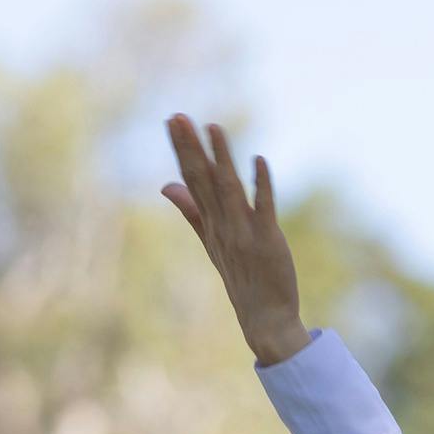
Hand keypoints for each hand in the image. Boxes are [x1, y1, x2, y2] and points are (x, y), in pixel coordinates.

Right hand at [162, 116, 310, 365]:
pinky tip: (258, 160)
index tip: (172, 120)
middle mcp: (222, 225)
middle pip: (202, 180)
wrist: (263, 317)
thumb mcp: (210, 241)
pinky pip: (264, 208)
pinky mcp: (267, 240)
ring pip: (228, 189)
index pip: (191, 179)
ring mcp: (243, 233)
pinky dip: (260, 185)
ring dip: (221, 158)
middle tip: (177, 116)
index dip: (182, 149)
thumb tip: (166, 185)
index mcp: (209, 223)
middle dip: (190, 147)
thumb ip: (191, 210)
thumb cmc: (240, 277)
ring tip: (213, 128)